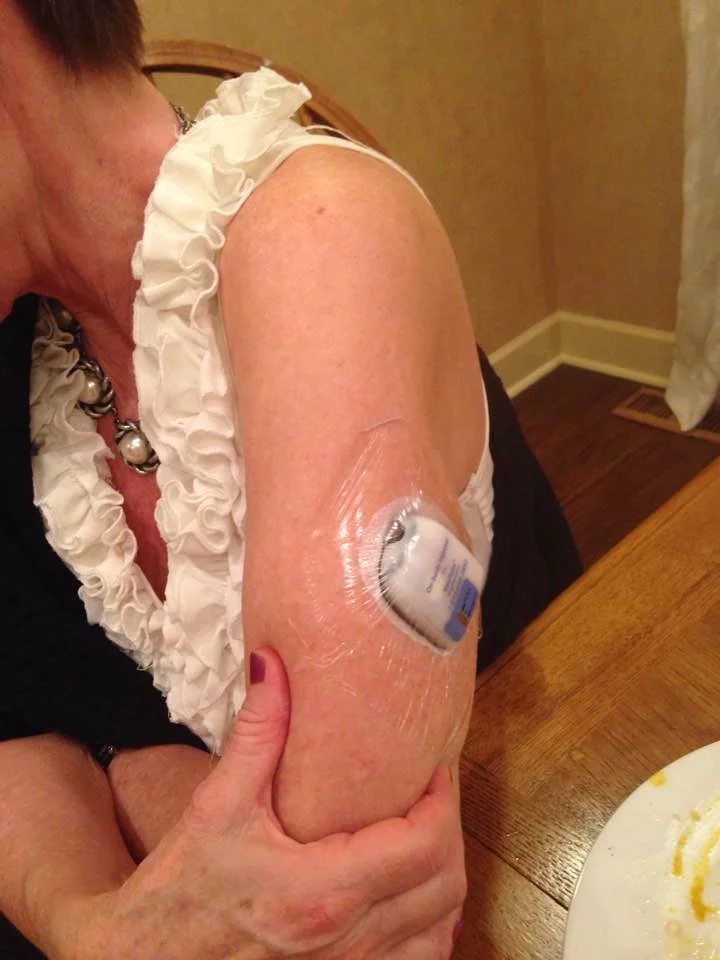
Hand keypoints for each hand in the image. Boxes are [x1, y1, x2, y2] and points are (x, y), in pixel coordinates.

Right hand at [73, 648, 465, 958]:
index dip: (443, 799)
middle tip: (431, 793)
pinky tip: (408, 896)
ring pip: (440, 930)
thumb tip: (273, 663)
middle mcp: (347, 941)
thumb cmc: (179, 891)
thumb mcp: (217, 805)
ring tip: (424, 837)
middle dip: (450, 831)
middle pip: (446, 884)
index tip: (431, 768)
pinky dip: (428, 926)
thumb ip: (257, 732)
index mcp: (322, 890)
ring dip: (443, 880)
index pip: (424, 844)